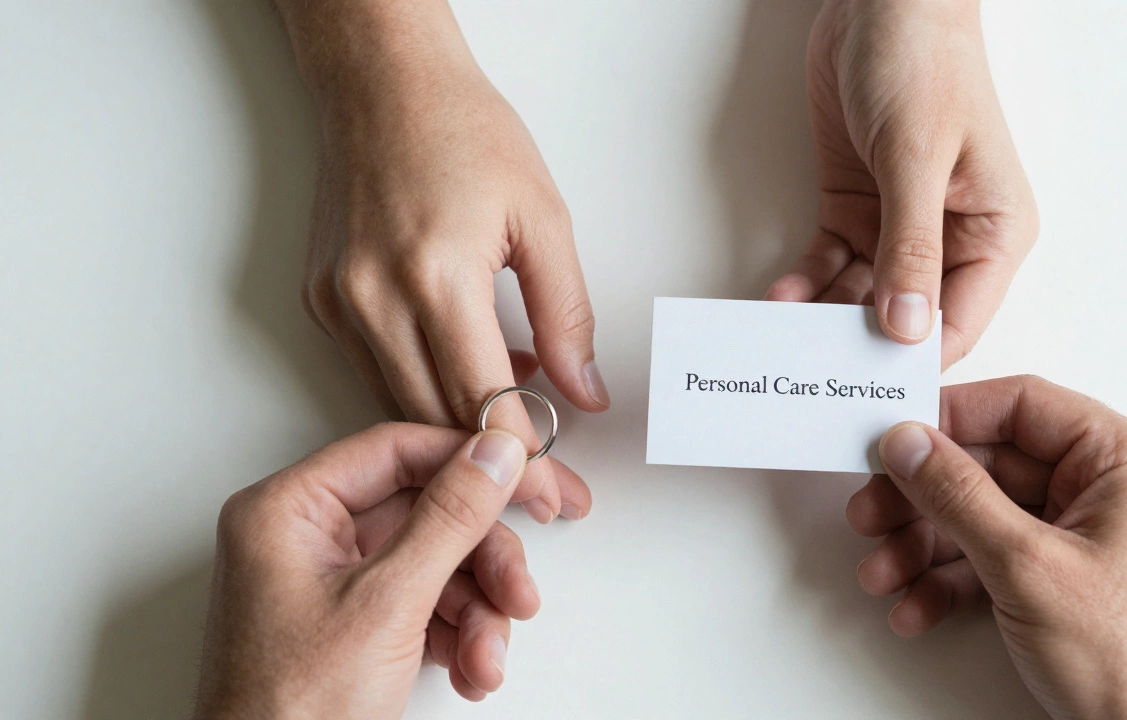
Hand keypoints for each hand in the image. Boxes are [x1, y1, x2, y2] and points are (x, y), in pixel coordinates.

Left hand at [193, 424, 538, 718]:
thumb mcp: (386, 605)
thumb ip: (449, 519)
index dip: (468, 461)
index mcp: (288, 511)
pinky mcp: (353, 625)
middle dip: (481, 562)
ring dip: (477, 612)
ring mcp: (330, 584)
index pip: (395, 450)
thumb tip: (493, 452)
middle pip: (426, 513)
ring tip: (488, 657)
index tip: (526, 474)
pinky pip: (424, 605)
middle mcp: (306, 538)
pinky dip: (458, 636)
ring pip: (435, 564)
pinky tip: (471, 669)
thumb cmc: (289, 715)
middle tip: (518, 590)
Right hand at [277, 0, 607, 522]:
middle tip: (551, 496)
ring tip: (521, 430)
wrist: (385, 85)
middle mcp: (375, 298)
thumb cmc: (464, 132)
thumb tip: (582, 392)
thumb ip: (567, 314)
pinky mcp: (324, 300)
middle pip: (440, 418)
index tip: (560, 492)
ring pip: (404, 404)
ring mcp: (340, 303)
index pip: (484, 401)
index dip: (527, 459)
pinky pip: (378, 373)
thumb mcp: (543, 219)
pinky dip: (425, 388)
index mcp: (436, 277)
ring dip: (460, 430)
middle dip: (498, 469)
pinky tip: (470, 375)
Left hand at [768, 0, 1037, 367]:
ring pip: (860, 297)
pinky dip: (804, 283)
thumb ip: (911, 245)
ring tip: (784, 347)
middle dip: (860, 347)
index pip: (958, 321)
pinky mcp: (856, 210)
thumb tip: (907, 328)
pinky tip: (778, 301)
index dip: (916, 362)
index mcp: (993, 231)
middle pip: (905, 317)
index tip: (872, 397)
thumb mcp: (918, 157)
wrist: (880, 2)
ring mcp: (898, 228)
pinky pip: (829, 263)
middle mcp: (950, 239)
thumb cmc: (924, 63)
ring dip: (822, 320)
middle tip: (815, 380)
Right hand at [849, 376, 1126, 717]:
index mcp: (1122, 460)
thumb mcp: (1027, 565)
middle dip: (921, 498)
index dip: (949, 417)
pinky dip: (947, 581)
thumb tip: (907, 442)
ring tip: (882, 571)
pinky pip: (989, 558)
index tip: (892, 437)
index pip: (1021, 405)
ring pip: (979, 515)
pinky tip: (914, 605)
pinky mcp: (1061, 577)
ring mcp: (1082, 535)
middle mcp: (1105, 488)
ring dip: (922, 546)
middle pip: (988, 465)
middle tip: (871, 512)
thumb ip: (958, 494)